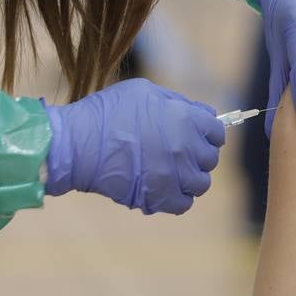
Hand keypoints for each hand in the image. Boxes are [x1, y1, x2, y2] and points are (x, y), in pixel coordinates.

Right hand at [43, 79, 225, 214]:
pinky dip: (175, 198)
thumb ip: (176, 102)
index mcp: (186, 119)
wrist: (78, 144)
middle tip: (177, 154)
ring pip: (200, 183)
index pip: (216, 132)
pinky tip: (161, 187)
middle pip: (209, 159)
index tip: (196, 136)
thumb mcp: (145, 92)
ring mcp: (176, 175)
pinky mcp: (161, 198)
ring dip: (188, 178)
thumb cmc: (108, 112)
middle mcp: (187, 148)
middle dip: (197, 155)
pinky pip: (184, 203)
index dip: (207, 134)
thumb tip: (199, 113)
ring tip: (169, 172)